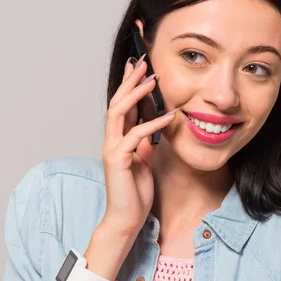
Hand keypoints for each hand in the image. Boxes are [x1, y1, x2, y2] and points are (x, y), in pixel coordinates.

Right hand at [100, 54, 177, 236]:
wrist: (126, 218)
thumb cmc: (134, 193)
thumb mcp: (143, 162)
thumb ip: (143, 144)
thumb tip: (151, 128)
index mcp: (118, 140)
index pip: (122, 106)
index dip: (128, 85)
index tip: (138, 67)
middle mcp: (111, 140)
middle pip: (117, 102)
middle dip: (129, 81)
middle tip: (141, 62)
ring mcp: (112, 149)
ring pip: (119, 112)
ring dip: (135, 94)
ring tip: (151, 80)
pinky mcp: (117, 160)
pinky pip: (135, 135)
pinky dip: (152, 124)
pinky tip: (168, 115)